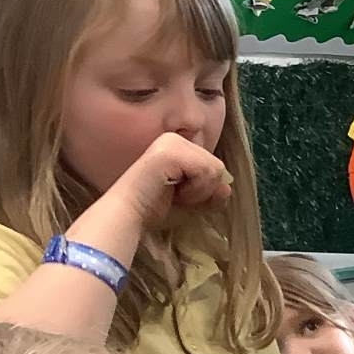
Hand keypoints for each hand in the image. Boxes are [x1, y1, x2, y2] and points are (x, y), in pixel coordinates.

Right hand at [110, 133, 232, 230]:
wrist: (128, 215)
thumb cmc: (154, 210)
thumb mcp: (192, 203)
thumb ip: (212, 195)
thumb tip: (226, 188)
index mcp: (178, 147)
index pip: (213, 168)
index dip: (203, 189)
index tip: (177, 196)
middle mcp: (175, 139)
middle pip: (218, 167)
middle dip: (202, 190)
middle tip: (175, 196)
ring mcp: (172, 142)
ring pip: (216, 169)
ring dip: (198, 191)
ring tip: (173, 193)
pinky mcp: (171, 150)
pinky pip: (206, 171)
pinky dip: (195, 189)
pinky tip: (172, 191)